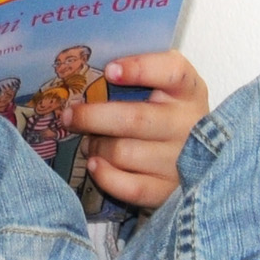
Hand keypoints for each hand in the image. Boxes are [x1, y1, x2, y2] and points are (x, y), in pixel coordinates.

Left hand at [64, 51, 209, 208]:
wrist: (190, 156)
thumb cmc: (164, 114)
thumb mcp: (161, 88)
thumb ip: (133, 77)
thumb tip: (83, 76)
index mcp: (188, 90)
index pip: (172, 72)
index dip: (140, 69)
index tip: (109, 71)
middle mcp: (189, 124)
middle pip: (134, 119)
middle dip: (91, 117)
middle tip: (68, 116)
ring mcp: (181, 160)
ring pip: (123, 153)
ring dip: (96, 147)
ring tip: (89, 142)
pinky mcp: (169, 190)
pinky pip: (130, 187)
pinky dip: (105, 176)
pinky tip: (95, 164)